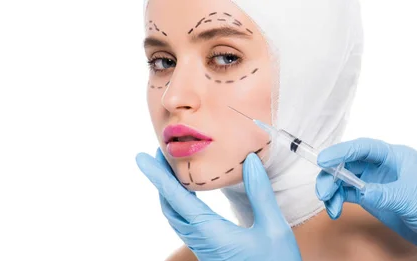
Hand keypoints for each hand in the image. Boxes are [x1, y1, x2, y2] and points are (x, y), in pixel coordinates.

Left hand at [135, 150, 300, 260]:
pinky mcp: (210, 251)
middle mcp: (202, 241)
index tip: (143, 158)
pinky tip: (187, 198)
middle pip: (170, 207)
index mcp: (212, 233)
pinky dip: (179, 205)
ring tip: (169, 172)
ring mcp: (204, 248)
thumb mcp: (274, 228)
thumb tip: (251, 161)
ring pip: (176, 218)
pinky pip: (186, 225)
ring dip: (168, 193)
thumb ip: (260, 193)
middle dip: (160, 180)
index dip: (158, 176)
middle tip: (156, 155)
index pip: (177, 199)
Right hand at [315, 138, 416, 259]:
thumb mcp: (411, 198)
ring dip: (333, 189)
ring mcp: (379, 183)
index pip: (363, 148)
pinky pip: (350, 194)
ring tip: (330, 206)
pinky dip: (339, 200)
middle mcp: (385, 167)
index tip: (323, 160)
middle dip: (332, 174)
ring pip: (346, 179)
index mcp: (396, 157)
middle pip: (350, 163)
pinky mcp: (376, 199)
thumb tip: (359, 191)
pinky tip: (336, 210)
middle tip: (323, 190)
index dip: (341, 151)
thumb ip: (383, 194)